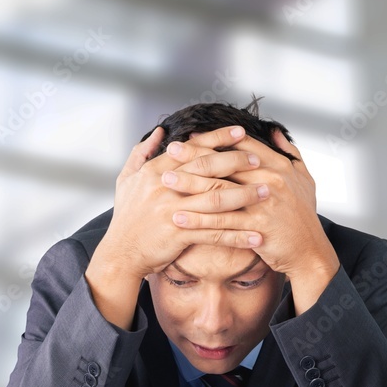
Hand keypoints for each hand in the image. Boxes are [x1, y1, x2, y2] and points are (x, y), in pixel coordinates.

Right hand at [97, 125, 266, 280]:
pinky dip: (238, 235)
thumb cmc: (126, 218)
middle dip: (237, 161)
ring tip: (266, 192)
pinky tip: (257, 236)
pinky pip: (214, 233)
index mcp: (155, 170)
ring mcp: (172, 210)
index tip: (240, 132)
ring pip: (216, 199)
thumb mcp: (126, 180)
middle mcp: (165, 186)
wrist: (120, 254)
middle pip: (208, 168)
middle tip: (260, 159)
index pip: (192, 148)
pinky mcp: (179, 234)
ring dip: (244, 195)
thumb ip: (141, 153)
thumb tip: (159, 132)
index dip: (217, 138)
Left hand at [165, 129, 340, 312]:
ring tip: (165, 181)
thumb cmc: (303, 216)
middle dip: (194, 156)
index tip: (191, 135)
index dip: (214, 139)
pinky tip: (179, 217)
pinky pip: (221, 223)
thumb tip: (274, 131)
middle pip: (225, 164)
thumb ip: (289, 153)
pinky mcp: (257, 228)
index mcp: (279, 166)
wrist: (309, 251)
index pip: (241, 146)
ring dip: (189, 185)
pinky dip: (198, 220)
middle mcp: (271, 181)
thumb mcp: (304, 178)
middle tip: (170, 151)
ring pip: (219, 191)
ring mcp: (263, 204)